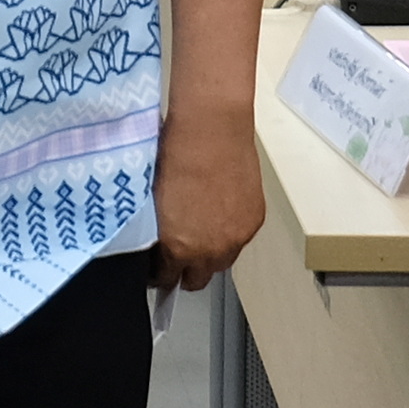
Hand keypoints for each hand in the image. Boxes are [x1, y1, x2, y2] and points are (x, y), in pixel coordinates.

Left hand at [150, 104, 260, 292]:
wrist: (211, 129)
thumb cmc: (176, 153)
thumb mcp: (154, 201)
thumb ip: (160, 231)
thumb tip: (160, 240)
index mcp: (178, 246)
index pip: (167, 278)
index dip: (162, 273)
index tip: (159, 268)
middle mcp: (209, 250)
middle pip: (197, 279)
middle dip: (186, 270)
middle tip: (179, 255)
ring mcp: (235, 237)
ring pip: (222, 262)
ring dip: (211, 254)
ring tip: (202, 232)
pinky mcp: (254, 221)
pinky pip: (240, 240)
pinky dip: (230, 233)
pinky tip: (221, 214)